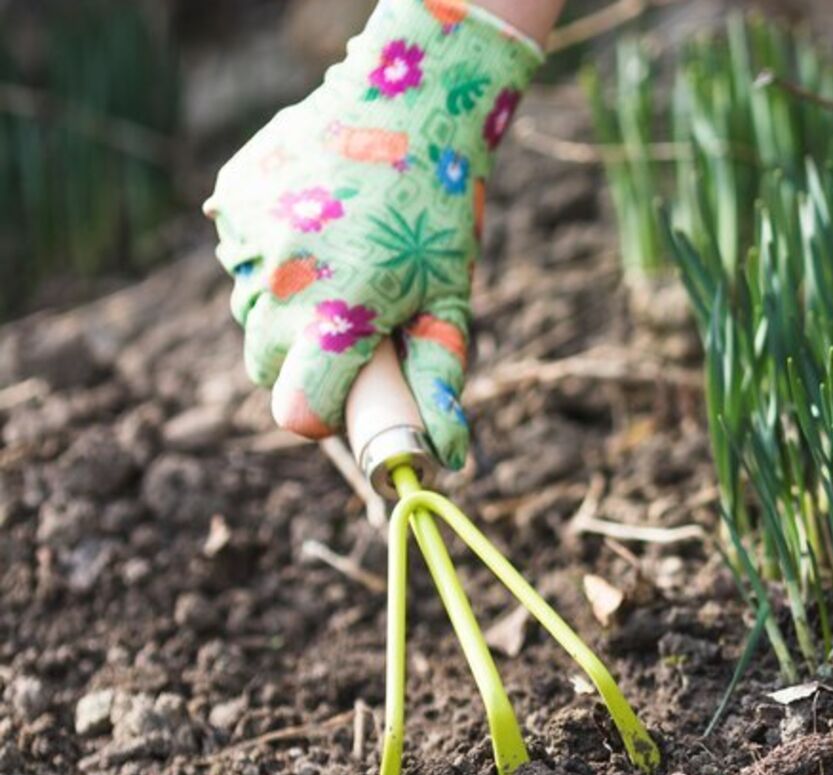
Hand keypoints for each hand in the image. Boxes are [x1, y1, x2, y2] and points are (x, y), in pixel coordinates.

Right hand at [204, 0, 541, 469]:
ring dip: (285, 305)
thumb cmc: (438, 214)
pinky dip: (269, 254)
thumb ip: (442, 380)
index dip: (320, 416)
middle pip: (265, 366)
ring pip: (248, 310)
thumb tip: (449, 460)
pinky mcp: (228, 201)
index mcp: (344, 311)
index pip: (299, 410)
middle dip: (301, 361)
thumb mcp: (451, 299)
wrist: (407, 103)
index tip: (341, 401)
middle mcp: (286, 278)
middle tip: (347, 325)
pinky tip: (310, 223)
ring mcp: (249, 236)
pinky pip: (238, 256)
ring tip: (336, 260)